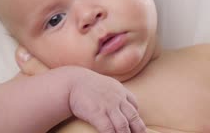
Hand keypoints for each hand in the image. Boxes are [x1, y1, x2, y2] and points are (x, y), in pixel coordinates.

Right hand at [16, 46, 145, 132]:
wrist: (71, 82)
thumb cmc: (86, 85)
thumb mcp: (105, 85)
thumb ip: (113, 93)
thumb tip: (117, 103)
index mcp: (120, 91)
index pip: (134, 105)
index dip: (136, 117)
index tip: (137, 126)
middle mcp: (117, 98)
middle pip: (133, 117)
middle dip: (138, 129)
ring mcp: (108, 106)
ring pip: (123, 125)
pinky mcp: (98, 113)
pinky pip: (109, 129)